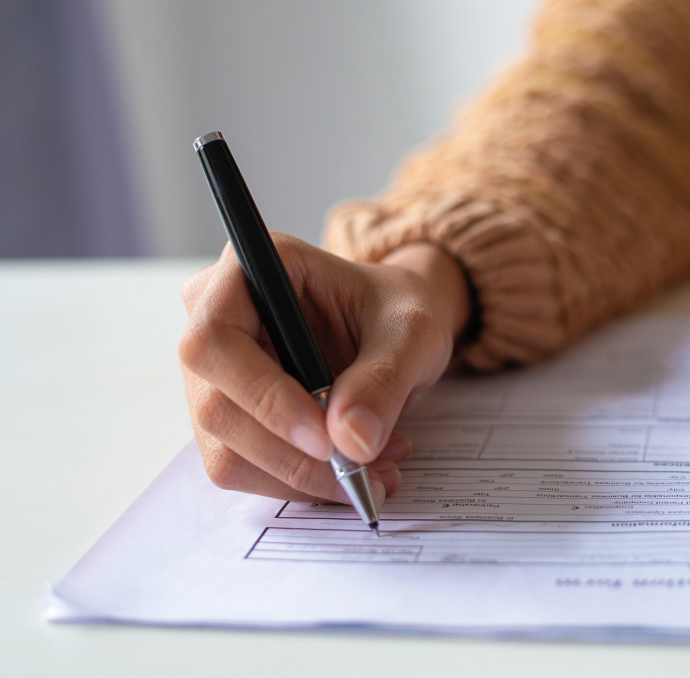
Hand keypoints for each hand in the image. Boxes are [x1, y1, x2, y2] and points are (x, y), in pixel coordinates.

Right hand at [179, 234, 470, 504]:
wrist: (398, 329)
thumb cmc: (398, 312)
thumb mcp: (412, 332)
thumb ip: (384, 378)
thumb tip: (351, 441)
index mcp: (250, 269)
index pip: (214, 341)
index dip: (262, 397)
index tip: (325, 440)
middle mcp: (213, 318)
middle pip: (217, 408)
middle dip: (293, 455)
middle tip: (364, 469)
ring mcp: (214, 374)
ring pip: (227, 452)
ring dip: (301, 478)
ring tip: (375, 470)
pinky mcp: (229, 417)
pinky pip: (245, 470)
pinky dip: (300, 484)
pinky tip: (353, 470)